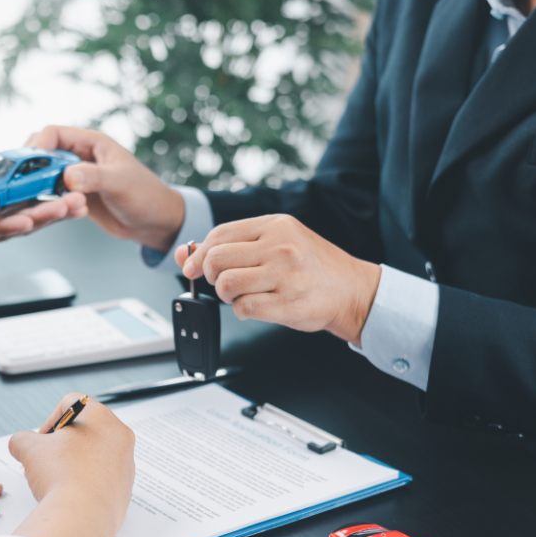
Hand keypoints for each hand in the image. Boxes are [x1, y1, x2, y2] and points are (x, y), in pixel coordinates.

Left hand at [0, 156, 87, 251]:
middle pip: (25, 221)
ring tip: (64, 211)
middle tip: (81, 205)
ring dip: (39, 221)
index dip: (47, 201)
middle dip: (54, 213)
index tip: (71, 192)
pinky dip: (6, 227)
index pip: (23, 206)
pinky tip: (26, 222)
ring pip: (10, 229)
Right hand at [8, 394, 135, 536]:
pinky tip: (71, 493)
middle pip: (85, 430)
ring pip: (95, 454)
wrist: (81, 516)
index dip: (50, 420)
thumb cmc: (61, 476)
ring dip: (74, 462)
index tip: (42, 440)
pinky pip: (102, 477)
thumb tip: (20, 444)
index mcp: (102, 417)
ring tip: (57, 480)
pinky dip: (86, 481)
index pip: (71, 403)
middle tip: (46, 460)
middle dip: (62, 444)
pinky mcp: (125, 488)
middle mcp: (120, 436)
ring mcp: (126, 463)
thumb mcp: (29, 449)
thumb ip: (21, 439)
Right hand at [25, 126, 184, 251]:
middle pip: (43, 152)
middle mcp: (81, 156)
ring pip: (44, 174)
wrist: (155, 222)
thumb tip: (67, 175)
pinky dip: (46, 201)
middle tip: (22, 185)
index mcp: (93, 142)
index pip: (54, 133)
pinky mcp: (76, 195)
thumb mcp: (120, 184)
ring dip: (37, 186)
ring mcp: (77, 176)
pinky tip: (50, 211)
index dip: (38, 146)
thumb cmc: (146, 195)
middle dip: (30, 166)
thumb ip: (94, 177)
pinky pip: (52, 194)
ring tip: (32, 201)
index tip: (26, 165)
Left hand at [176, 215, 381, 345]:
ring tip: (242, 295)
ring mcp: (285, 275)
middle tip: (225, 283)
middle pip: (217, 260)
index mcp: (275, 225)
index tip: (194, 268)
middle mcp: (280, 247)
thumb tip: (183, 254)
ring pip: (226, 285)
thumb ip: (232, 244)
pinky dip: (241, 311)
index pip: (219, 235)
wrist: (352, 290)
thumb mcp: (276, 241)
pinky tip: (254, 307)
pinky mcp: (287, 303)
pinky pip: (243, 308)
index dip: (199, 254)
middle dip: (212, 276)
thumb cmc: (311, 266)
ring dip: (225, 296)